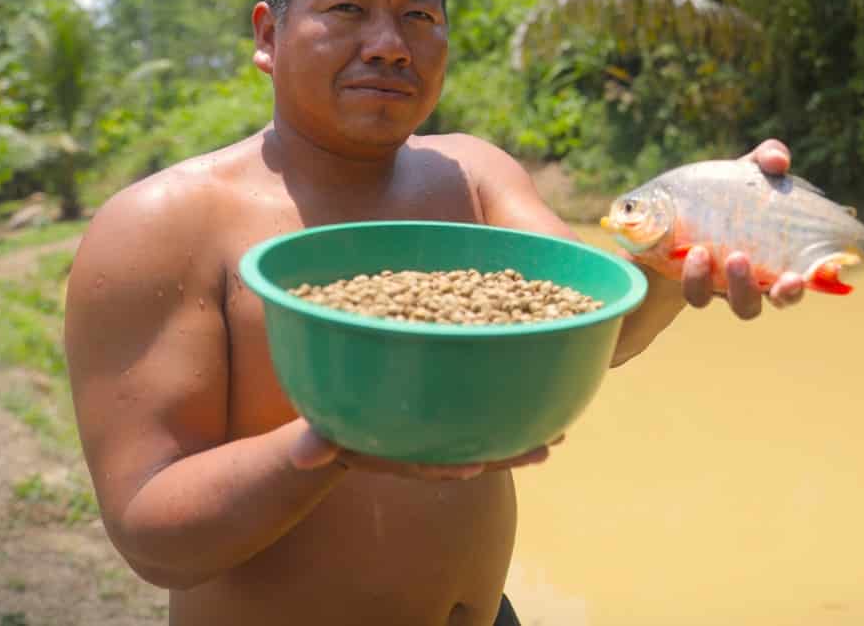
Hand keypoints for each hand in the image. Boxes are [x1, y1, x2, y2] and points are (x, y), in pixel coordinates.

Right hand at [289, 420, 560, 479]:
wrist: (335, 425)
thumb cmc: (327, 427)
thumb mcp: (318, 434)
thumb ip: (314, 441)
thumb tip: (303, 455)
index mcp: (397, 451)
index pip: (427, 463)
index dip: (450, 465)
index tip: (475, 468)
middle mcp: (425, 444)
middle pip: (471, 451)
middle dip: (507, 452)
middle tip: (545, 450)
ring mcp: (439, 428)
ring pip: (485, 432)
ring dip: (520, 432)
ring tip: (561, 431)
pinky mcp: (447, 406)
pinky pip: (484, 402)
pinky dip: (510, 401)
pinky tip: (546, 395)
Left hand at [680, 138, 804, 317]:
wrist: (676, 212)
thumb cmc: (728, 191)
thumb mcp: (747, 171)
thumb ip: (768, 158)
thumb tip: (779, 161)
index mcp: (786, 253)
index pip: (809, 276)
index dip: (810, 281)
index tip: (806, 275)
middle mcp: (765, 278)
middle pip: (782, 299)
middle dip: (782, 293)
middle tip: (763, 264)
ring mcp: (733, 287)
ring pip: (744, 305)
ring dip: (735, 285)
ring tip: (705, 252)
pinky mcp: (700, 289)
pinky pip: (700, 295)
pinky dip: (695, 276)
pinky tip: (689, 253)